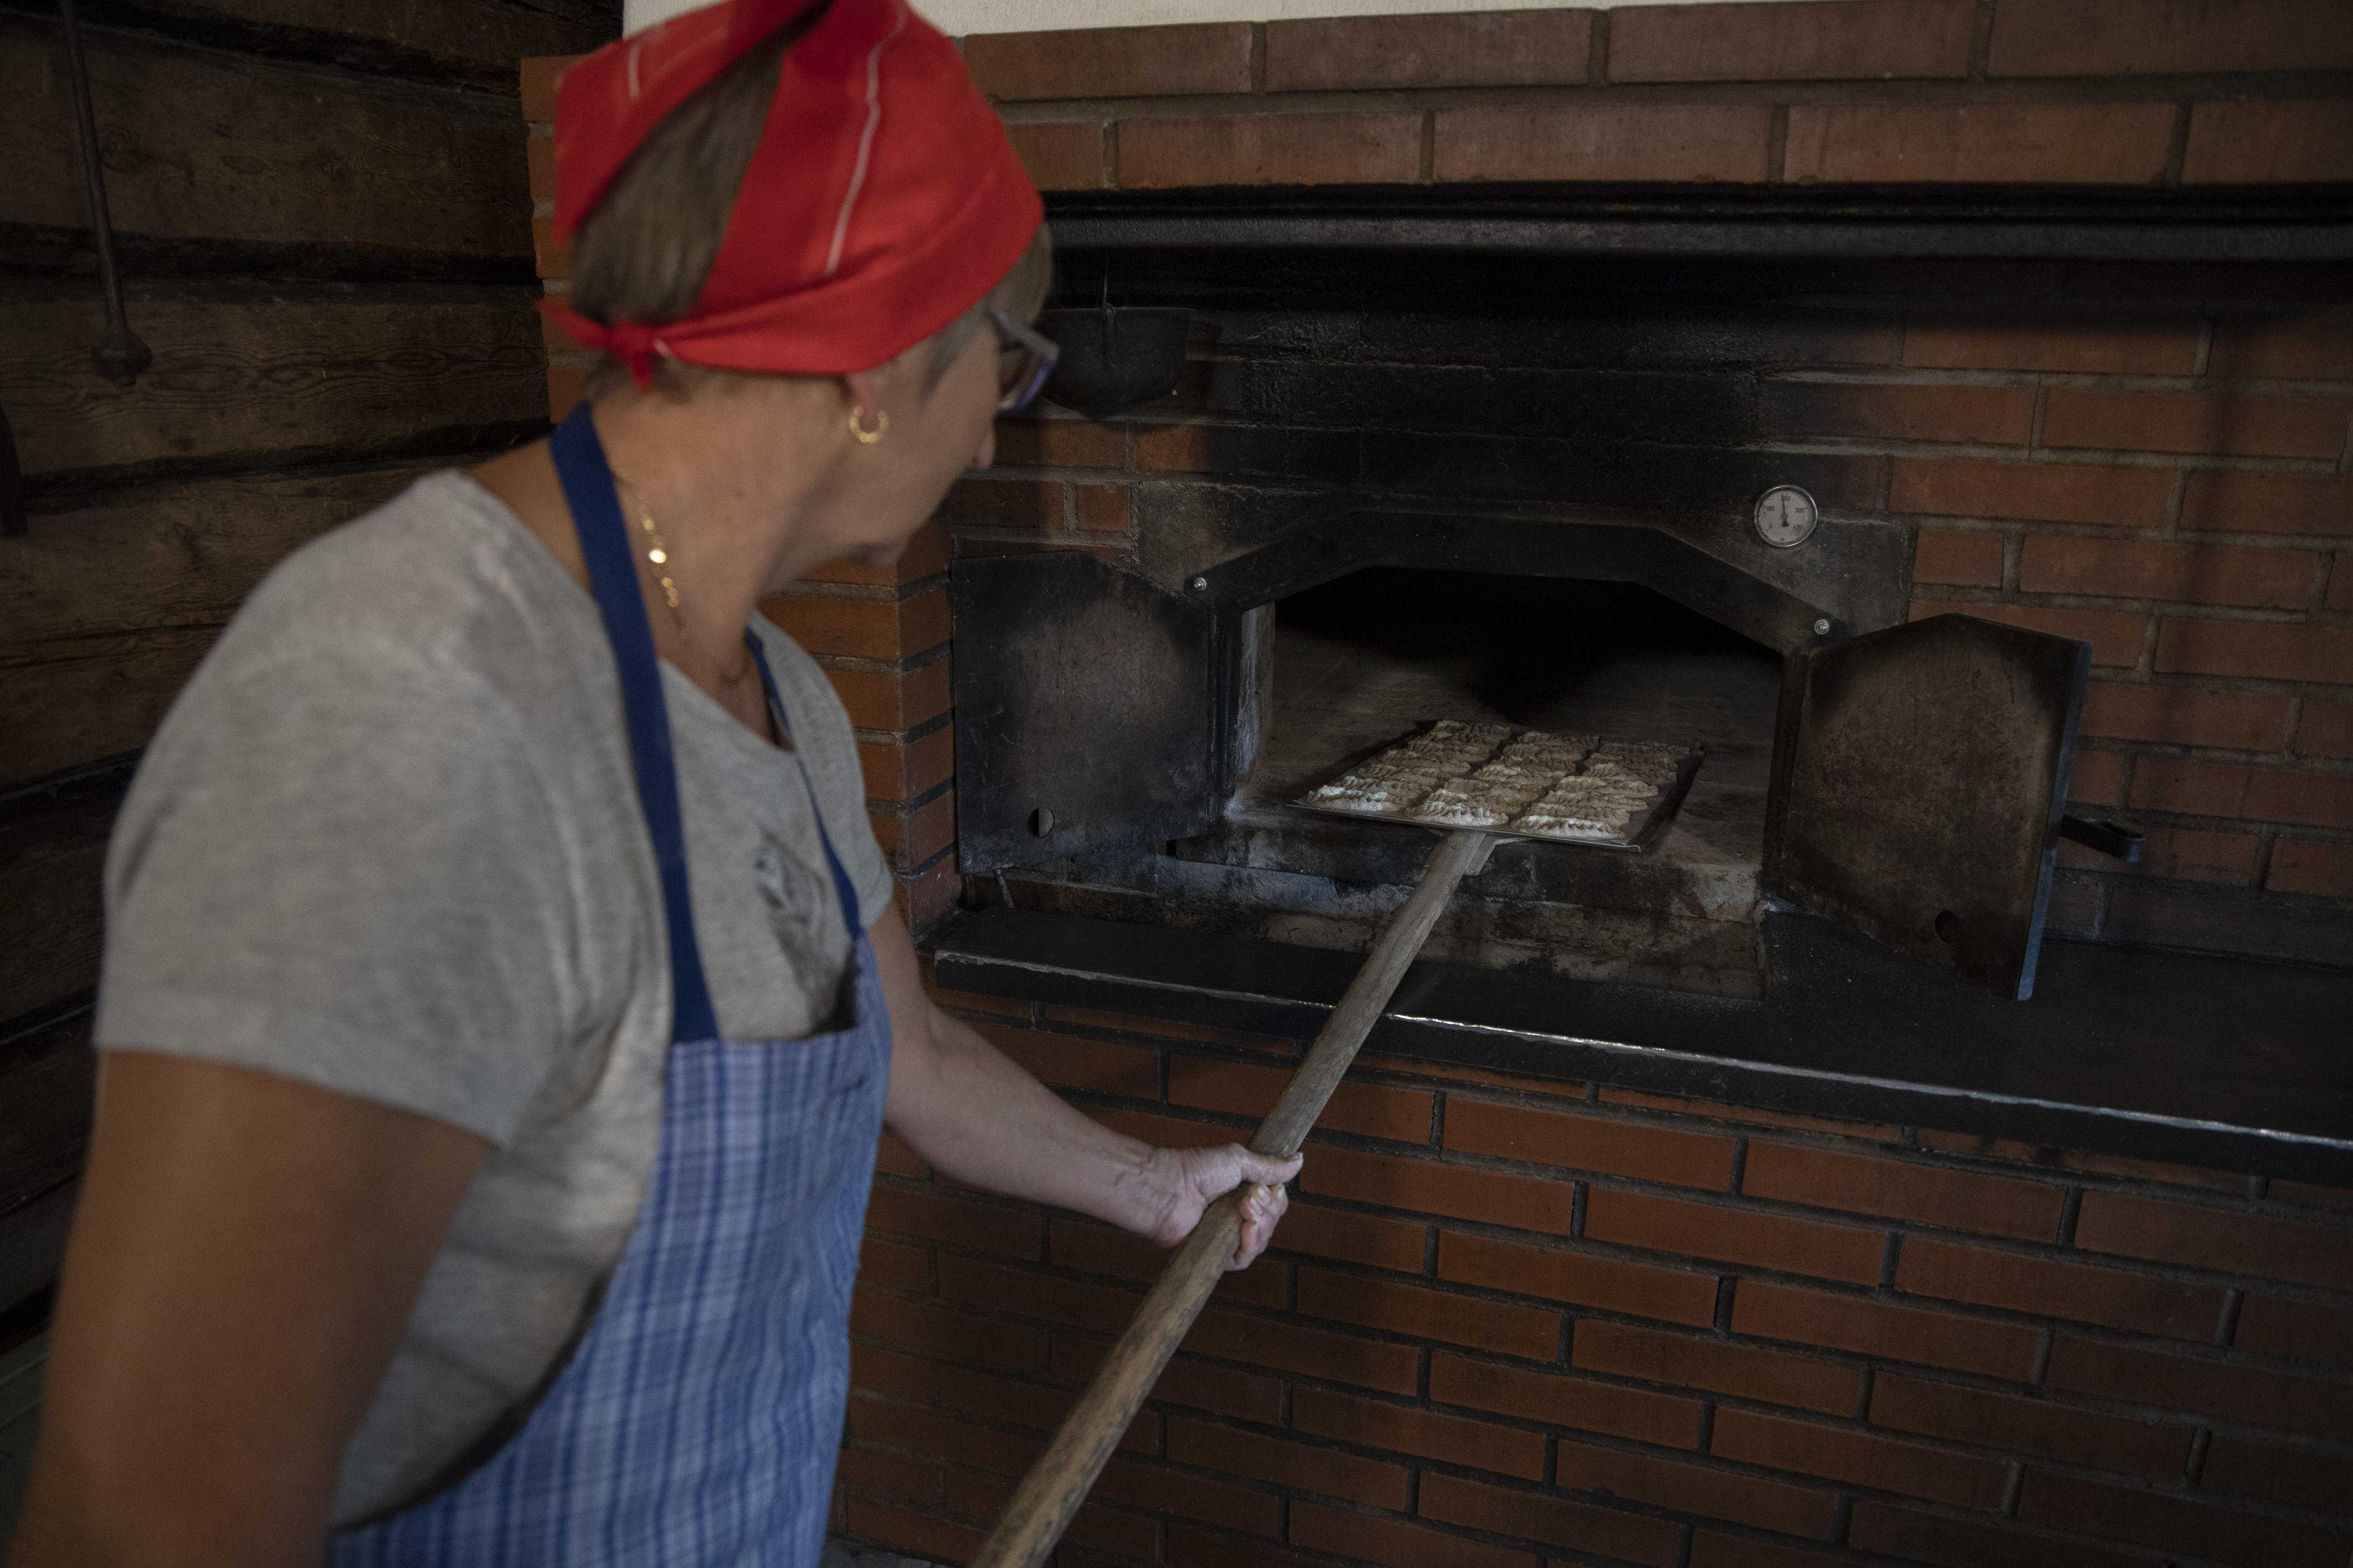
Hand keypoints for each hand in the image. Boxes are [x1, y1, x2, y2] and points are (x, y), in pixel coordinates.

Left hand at [1140, 1145, 1302, 1269]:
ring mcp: (1226, 1234)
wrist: (1169, 1190)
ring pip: (1261, 1241)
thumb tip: (1298, 1160)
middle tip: (1250, 1197)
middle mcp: (1236, 1215)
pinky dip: (1250, 1246)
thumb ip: (1270, 1166)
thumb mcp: (1239, 1160)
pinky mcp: (1217, 1253)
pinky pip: (1244, 1259)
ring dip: (1261, 1225)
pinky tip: (1246, 1231)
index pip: (1275, 1203)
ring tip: (1245, 1211)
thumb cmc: (1196, 1170)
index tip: (1265, 1188)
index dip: (1276, 1198)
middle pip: (1271, 1222)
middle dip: (1268, 1209)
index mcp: (1242, 1192)